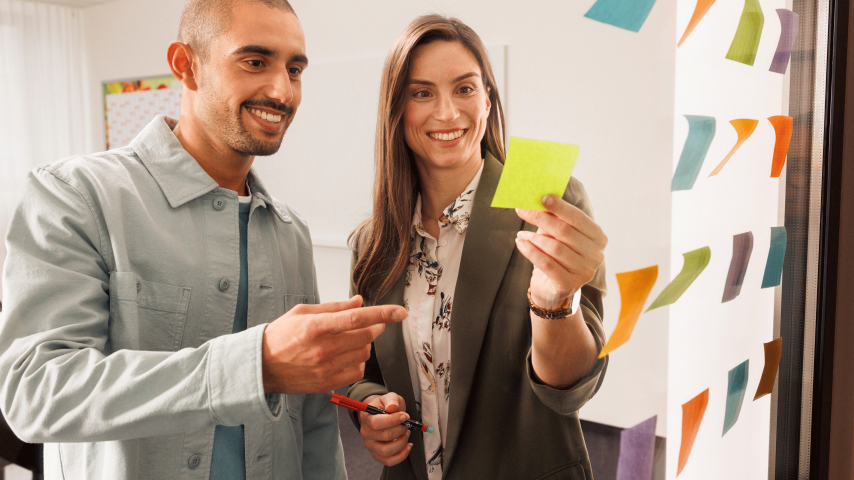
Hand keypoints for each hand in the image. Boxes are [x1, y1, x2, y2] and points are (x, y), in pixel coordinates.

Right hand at [261, 296, 405, 393]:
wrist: (260, 367)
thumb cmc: (280, 335)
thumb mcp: (303, 312)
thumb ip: (334, 307)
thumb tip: (360, 302)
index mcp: (316, 326)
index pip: (356, 318)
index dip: (382, 314)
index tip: (400, 312)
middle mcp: (322, 349)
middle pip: (365, 336)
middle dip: (376, 327)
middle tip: (374, 323)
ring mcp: (325, 368)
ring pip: (363, 354)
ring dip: (365, 344)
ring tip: (352, 340)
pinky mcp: (326, 383)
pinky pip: (356, 372)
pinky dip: (358, 362)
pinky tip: (348, 356)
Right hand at [359, 393, 412, 466]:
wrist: (378, 414)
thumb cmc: (384, 406)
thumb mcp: (389, 397)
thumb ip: (391, 400)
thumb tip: (393, 407)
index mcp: (366, 417)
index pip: (376, 423)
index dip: (393, 420)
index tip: (405, 416)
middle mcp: (366, 433)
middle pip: (384, 436)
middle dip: (400, 430)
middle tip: (406, 424)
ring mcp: (370, 445)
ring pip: (386, 451)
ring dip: (401, 443)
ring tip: (406, 434)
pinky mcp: (377, 454)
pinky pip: (388, 461)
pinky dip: (401, 455)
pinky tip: (408, 446)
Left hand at [515, 195, 606, 309]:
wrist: (553, 288)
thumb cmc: (558, 255)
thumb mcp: (560, 235)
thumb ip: (555, 218)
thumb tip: (536, 201)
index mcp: (598, 237)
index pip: (578, 218)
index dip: (560, 207)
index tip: (542, 197)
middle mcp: (596, 255)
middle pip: (564, 231)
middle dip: (540, 218)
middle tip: (522, 211)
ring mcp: (584, 271)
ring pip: (554, 248)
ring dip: (533, 238)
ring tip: (521, 234)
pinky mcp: (569, 284)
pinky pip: (546, 264)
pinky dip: (531, 252)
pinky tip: (521, 244)